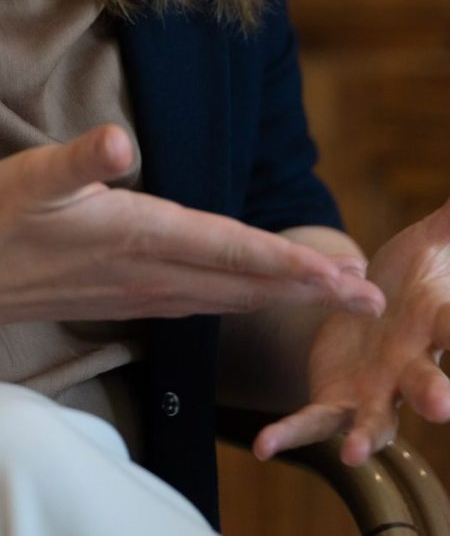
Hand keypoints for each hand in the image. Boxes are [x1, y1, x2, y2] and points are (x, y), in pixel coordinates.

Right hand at [0, 125, 384, 334]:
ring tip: (330, 294)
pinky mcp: (130, 300)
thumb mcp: (31, 176)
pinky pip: (205, 304)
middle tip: (369, 297)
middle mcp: (150, 271)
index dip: (284, 259)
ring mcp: (142, 292)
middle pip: (244, 283)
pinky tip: (252, 297)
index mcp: (137, 235)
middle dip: (309, 288)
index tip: (337, 273)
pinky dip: (243, 300)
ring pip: (229, 298)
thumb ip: (78, 160)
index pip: (227, 249)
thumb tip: (117, 142)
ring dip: (283, 296)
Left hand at [254, 199, 449, 464]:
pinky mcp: (339, 400)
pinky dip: (291, 433)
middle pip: (429, 382)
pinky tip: (264, 444)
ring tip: (351, 451)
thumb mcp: (433, 243)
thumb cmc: (418, 277)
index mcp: (437, 324)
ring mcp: (379, 391)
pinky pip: (315, 421)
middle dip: (437, 394)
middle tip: (444, 404)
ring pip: (378, 419)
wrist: (384, 311)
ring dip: (365, 435)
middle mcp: (414, 365)